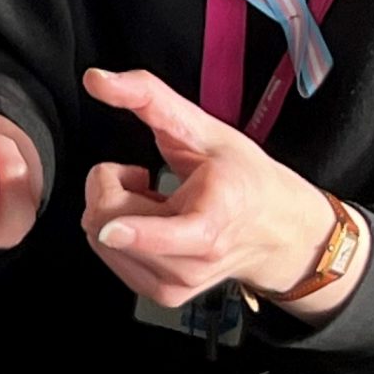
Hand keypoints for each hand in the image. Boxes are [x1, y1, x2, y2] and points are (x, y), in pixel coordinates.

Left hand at [78, 67, 356, 309]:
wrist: (277, 230)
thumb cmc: (245, 178)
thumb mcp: (204, 128)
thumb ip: (148, 97)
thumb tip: (96, 79)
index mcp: (212, 222)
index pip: (163, 235)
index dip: (133, 228)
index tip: (114, 227)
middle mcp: (193, 262)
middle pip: (108, 223)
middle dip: (111, 186)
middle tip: (146, 177)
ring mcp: (177, 284)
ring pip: (101, 239)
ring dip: (116, 209)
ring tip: (158, 200)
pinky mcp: (162, 295)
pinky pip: (108, 255)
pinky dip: (119, 231)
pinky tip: (154, 222)